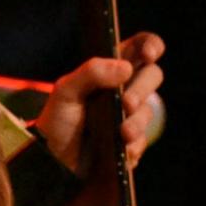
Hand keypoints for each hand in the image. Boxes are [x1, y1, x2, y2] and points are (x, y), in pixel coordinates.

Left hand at [34, 32, 164, 172]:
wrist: (52, 160)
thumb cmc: (57, 119)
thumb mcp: (66, 90)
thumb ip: (92, 72)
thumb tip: (126, 68)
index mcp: (110, 69)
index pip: (139, 47)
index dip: (151, 45)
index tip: (148, 55)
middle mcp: (125, 89)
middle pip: (152, 75)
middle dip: (143, 88)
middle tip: (127, 103)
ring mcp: (130, 116)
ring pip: (148, 111)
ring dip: (137, 122)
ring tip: (122, 133)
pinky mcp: (132, 142)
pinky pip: (143, 141)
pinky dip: (133, 144)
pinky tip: (119, 149)